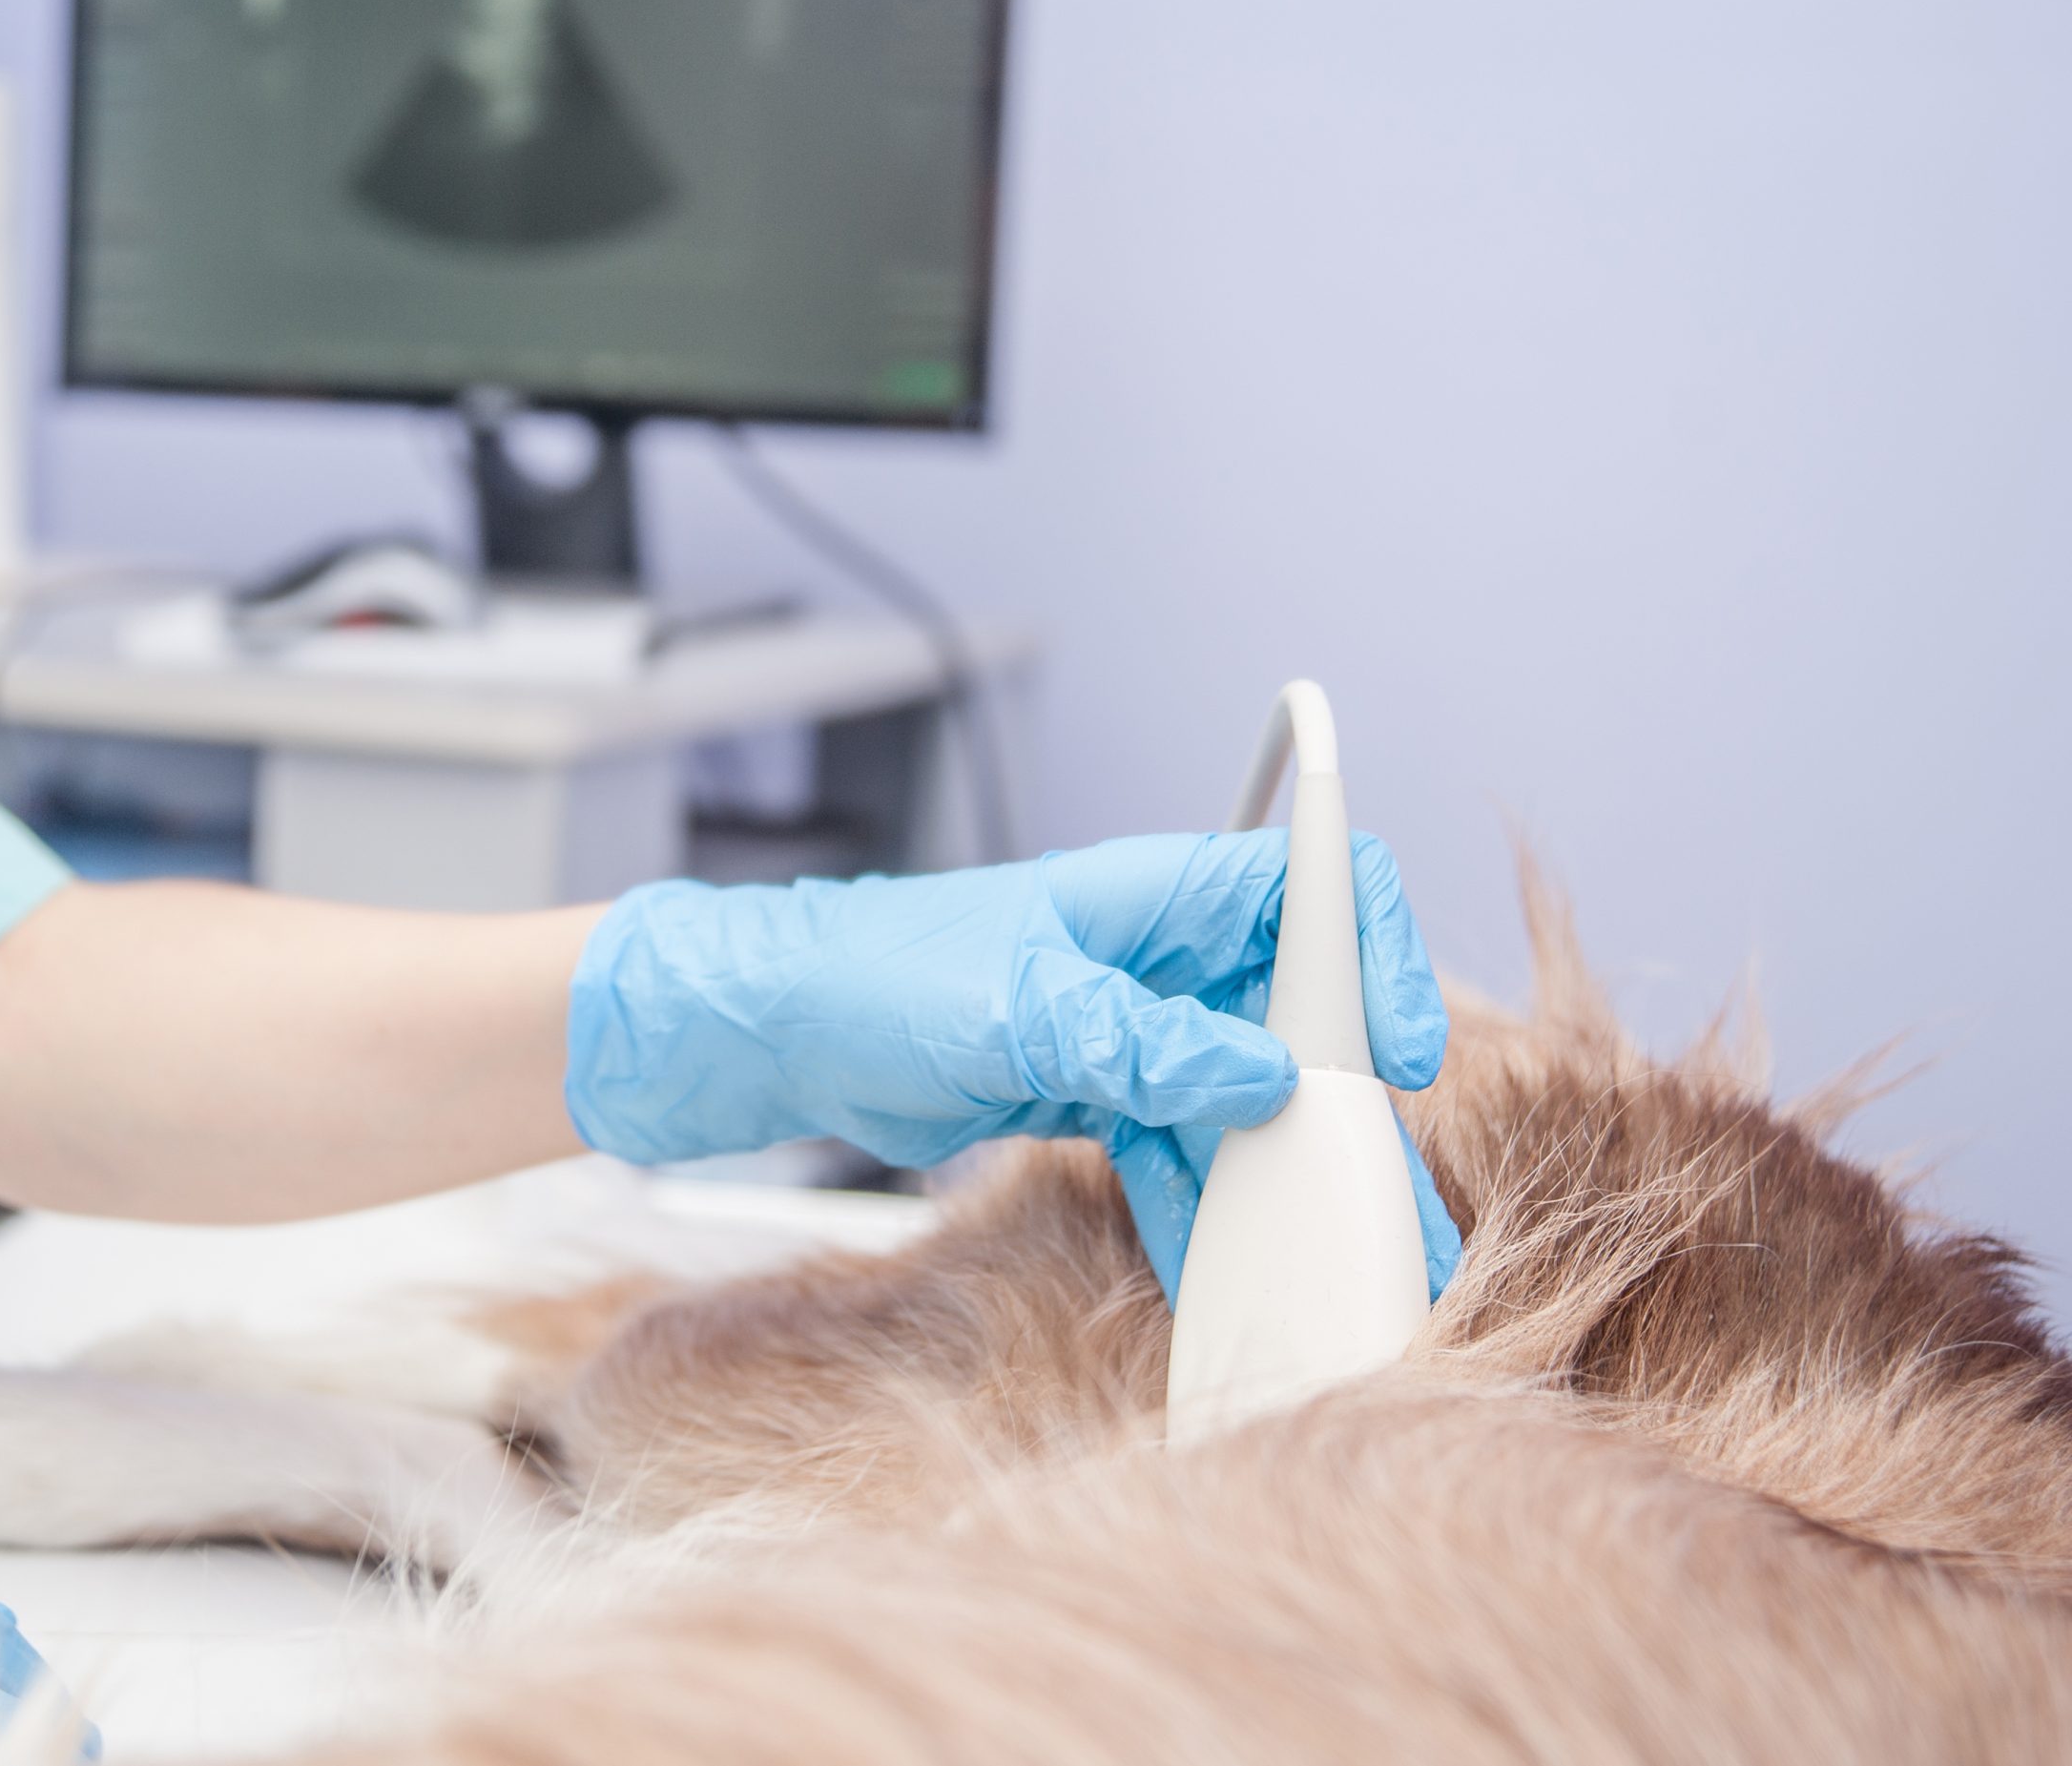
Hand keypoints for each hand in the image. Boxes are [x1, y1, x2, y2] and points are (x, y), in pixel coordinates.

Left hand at [565, 830, 1460, 1298]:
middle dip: (1349, 1113)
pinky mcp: (1094, 1092)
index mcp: (1158, 895)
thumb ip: (1141, 1045)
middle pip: (1298, 1020)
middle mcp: (1162, 956)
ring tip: (1331, 1275)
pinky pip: (1177, 1155)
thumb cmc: (873, 973)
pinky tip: (1231, 1279)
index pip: (1316, 891)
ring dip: (1284, 1184)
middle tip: (1393, 1216)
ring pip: (1243, 1102)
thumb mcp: (1015, 1009)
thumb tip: (1263, 1081)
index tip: (1400, 1055)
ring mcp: (1132, 1028)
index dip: (1378, 960)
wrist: (770, 1029)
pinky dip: (1203, 1212)